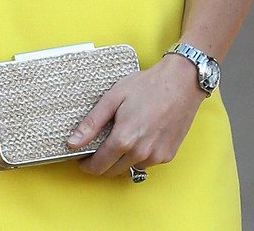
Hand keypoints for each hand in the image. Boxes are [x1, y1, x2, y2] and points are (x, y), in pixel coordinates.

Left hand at [66, 56, 204, 176]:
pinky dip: (138, 156)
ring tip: (120, 137)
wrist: (182, 82)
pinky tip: (138, 137)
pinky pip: (146, 163)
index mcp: (124, 139)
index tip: (81, 159)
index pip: (98, 165)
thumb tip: (72, 143)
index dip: (86, 165)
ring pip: (130, 168)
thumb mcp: (114, 97)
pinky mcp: (168, 155)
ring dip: (120, 160)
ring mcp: (156, 156)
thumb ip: (92, 122)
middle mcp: (140, 153)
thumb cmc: (147, 85)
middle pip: (113, 171)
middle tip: (97, 148)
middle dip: (101, 163)